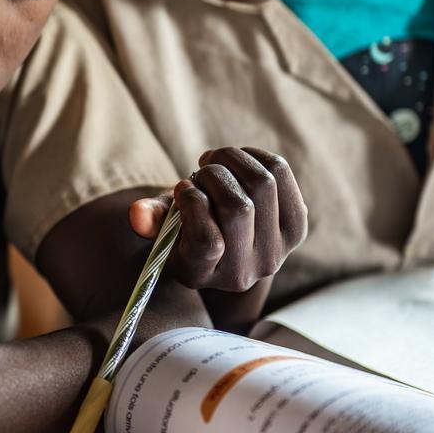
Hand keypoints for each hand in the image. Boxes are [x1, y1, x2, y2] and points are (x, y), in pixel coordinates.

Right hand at [129, 147, 308, 291]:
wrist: (227, 243)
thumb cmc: (186, 228)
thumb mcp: (164, 226)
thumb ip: (151, 218)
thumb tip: (137, 214)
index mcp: (203, 275)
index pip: (208, 243)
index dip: (193, 204)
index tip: (181, 188)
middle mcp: (244, 273)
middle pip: (238, 207)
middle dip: (213, 175)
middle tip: (200, 171)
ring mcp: (276, 252)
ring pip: (262, 184)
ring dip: (232, 160)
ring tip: (216, 163)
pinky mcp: (296, 228)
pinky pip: (280, 173)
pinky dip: (255, 156)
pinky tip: (238, 163)